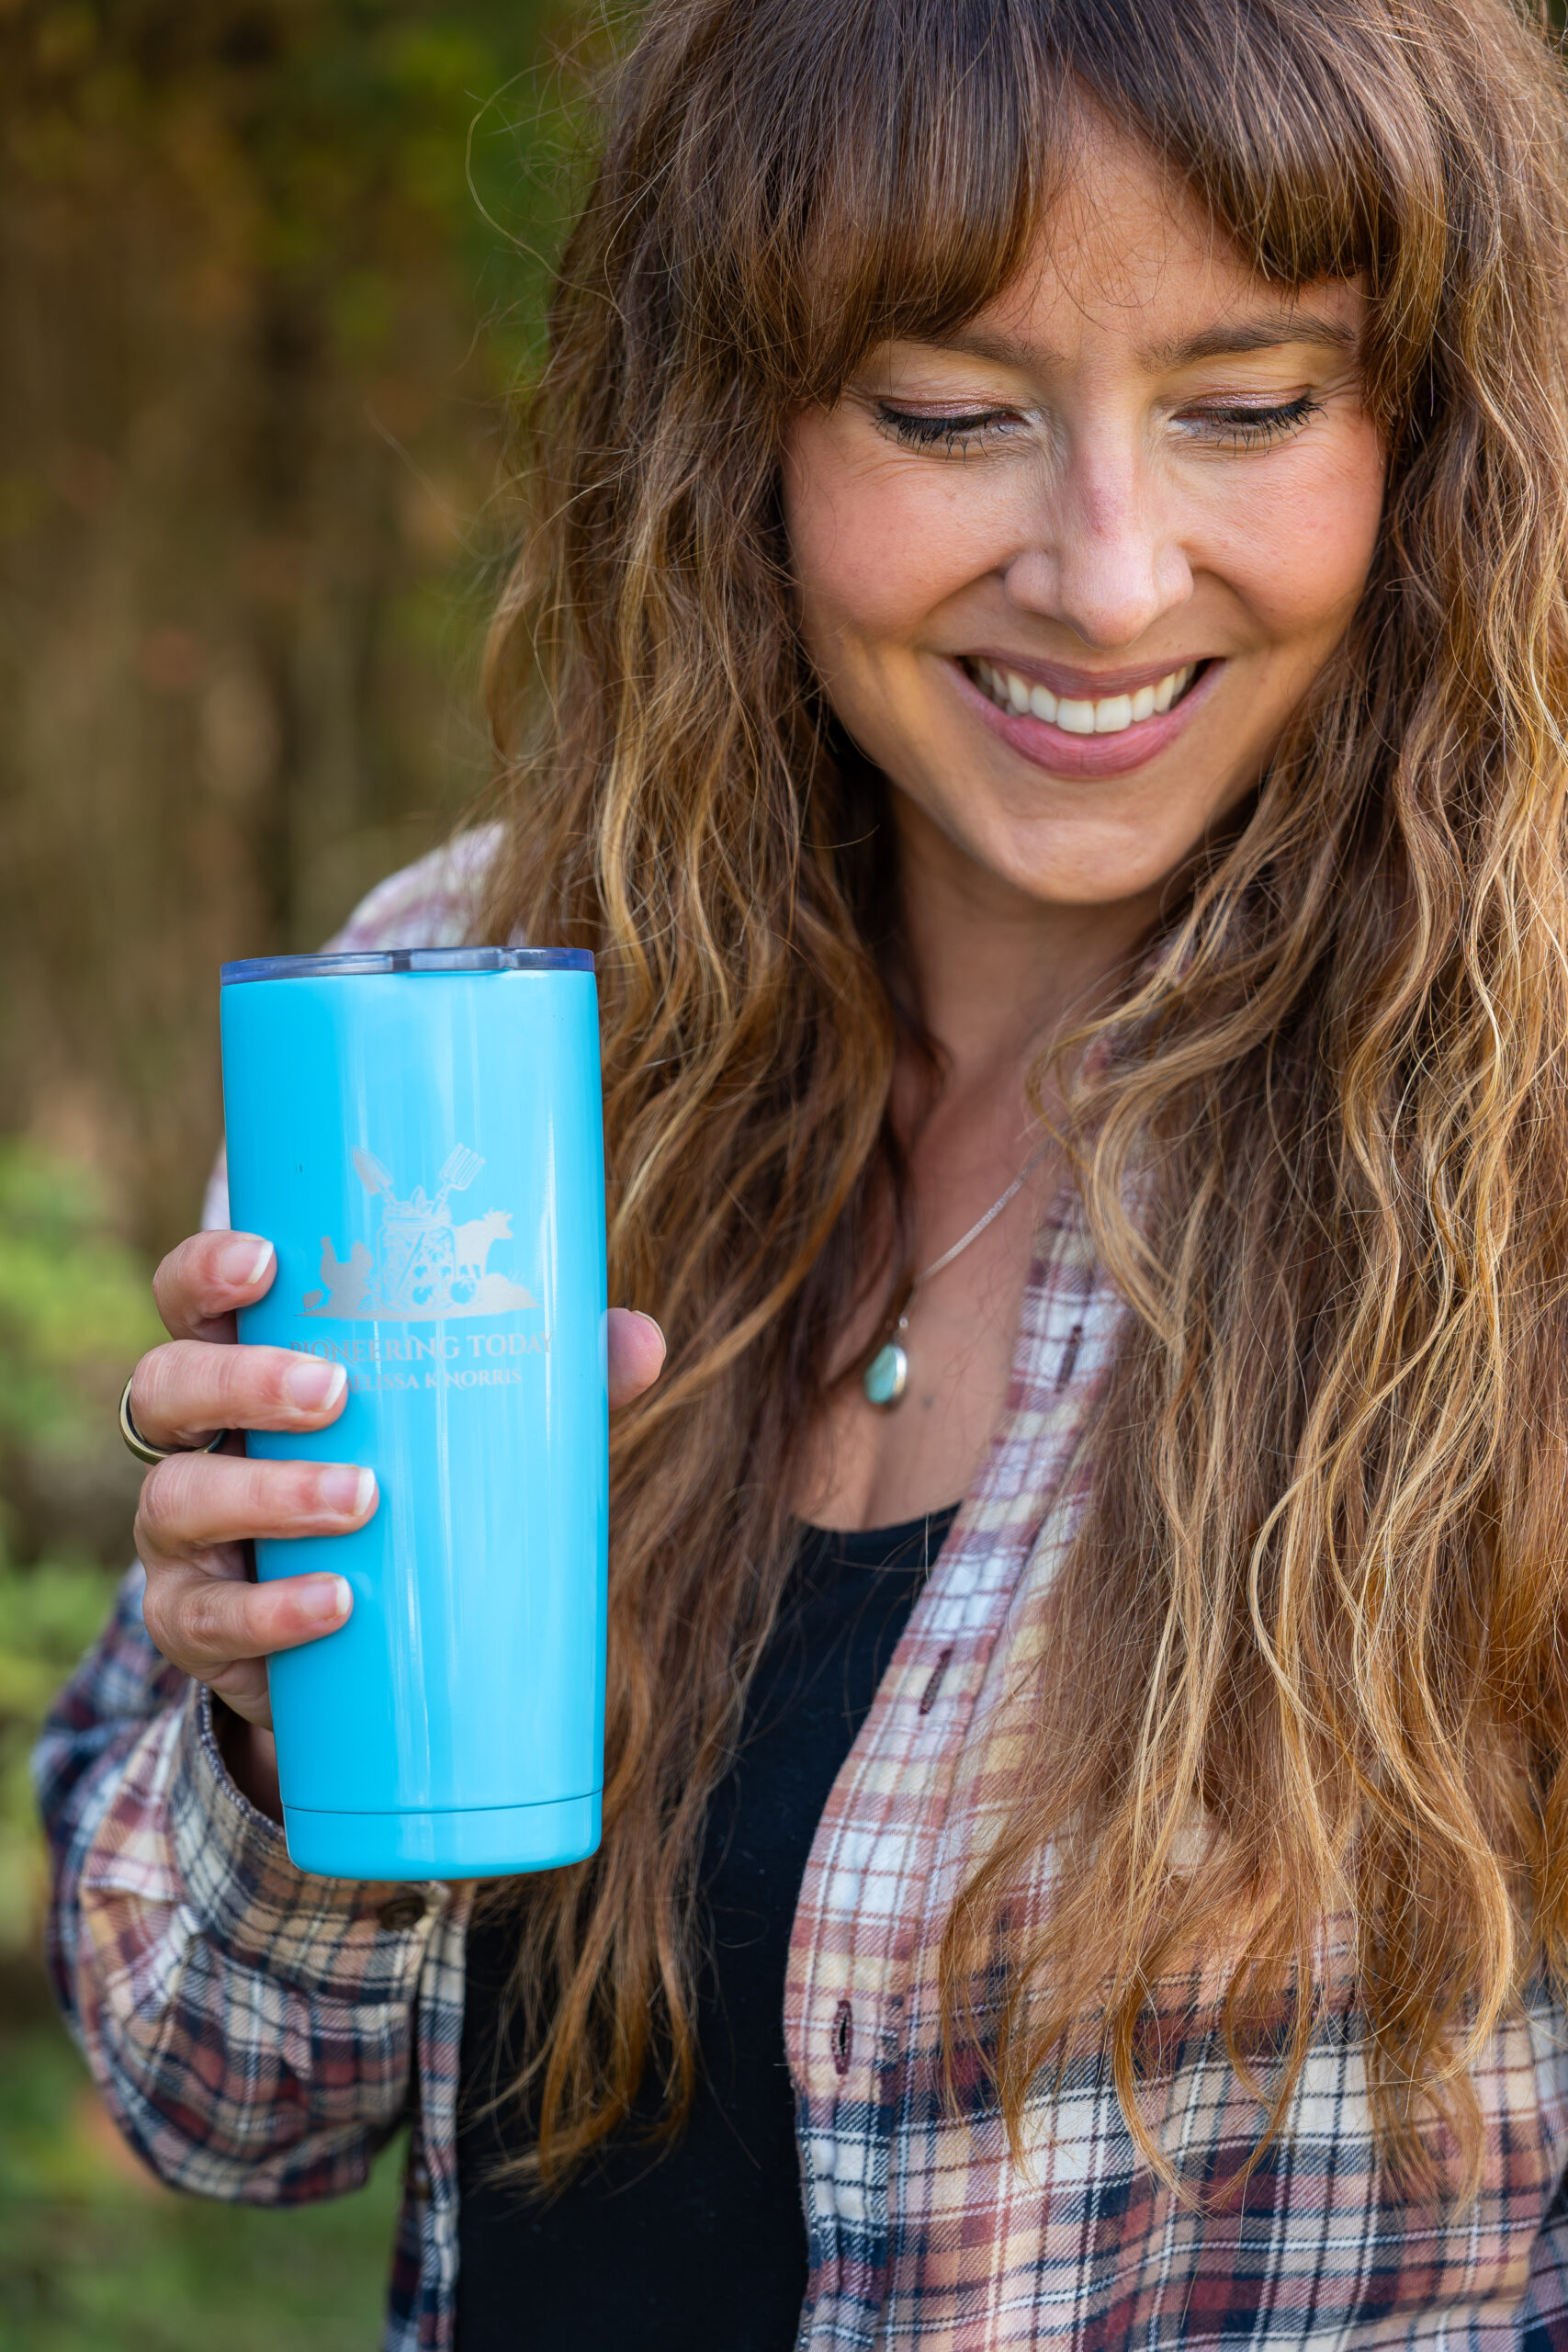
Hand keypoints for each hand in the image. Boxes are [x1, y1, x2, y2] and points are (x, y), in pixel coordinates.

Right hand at [132, 1230, 665, 1816]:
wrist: (358, 1643)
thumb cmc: (409, 1485)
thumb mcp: (468, 1426)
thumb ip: (547, 1378)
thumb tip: (640, 1341)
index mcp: (243, 1366)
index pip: (189, 1299)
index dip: (206, 1271)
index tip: (267, 1261)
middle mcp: (193, 1443)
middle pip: (168, 1388)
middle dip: (244, 1383)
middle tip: (335, 1391)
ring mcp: (182, 1540)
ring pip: (176, 1501)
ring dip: (267, 1494)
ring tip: (360, 1498)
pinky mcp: (197, 1629)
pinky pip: (208, 1619)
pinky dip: (272, 1613)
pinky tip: (334, 1604)